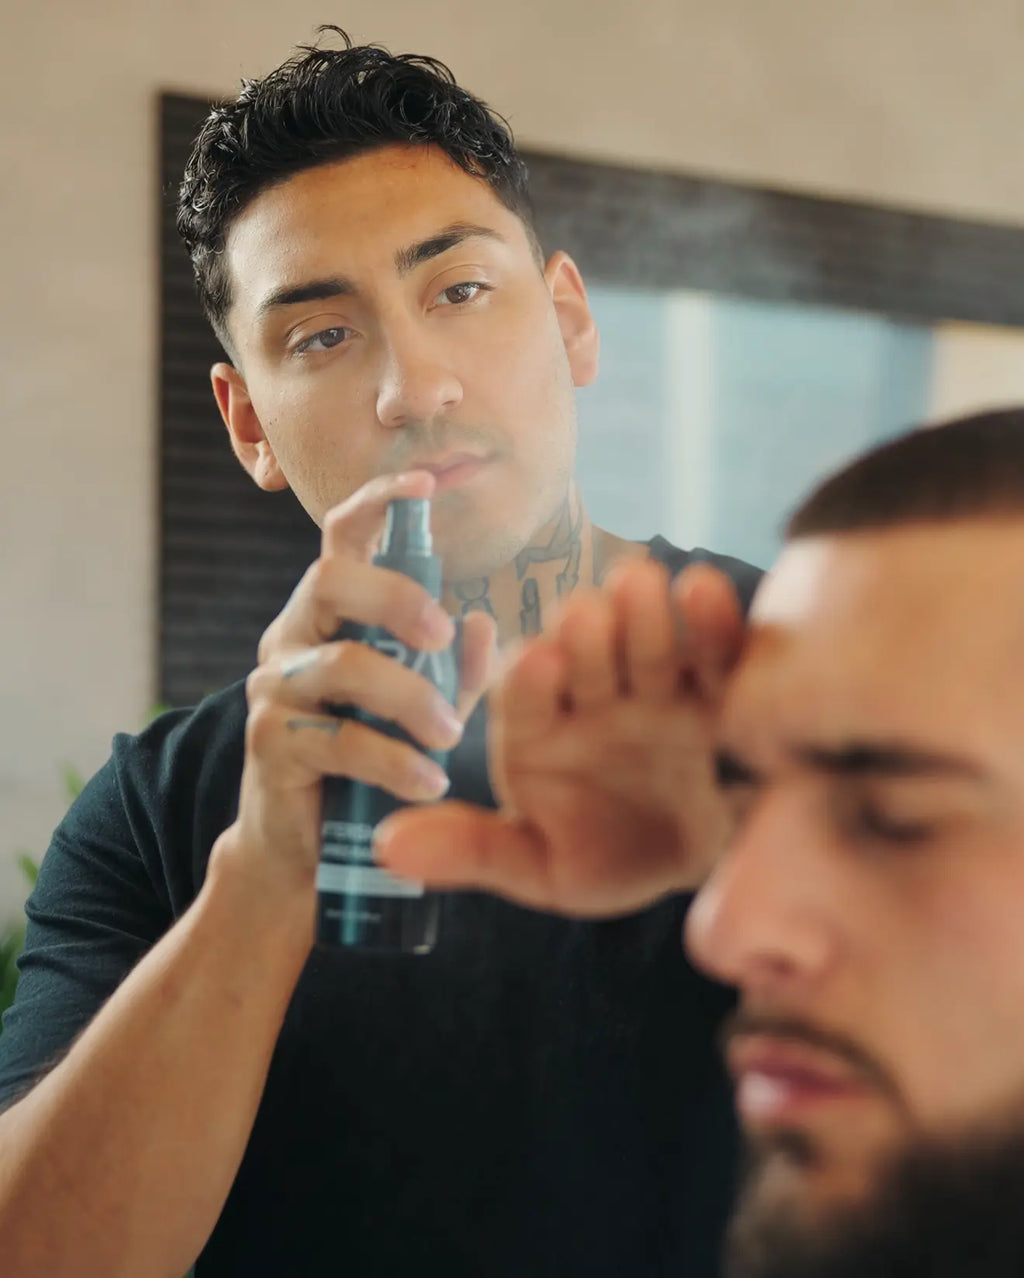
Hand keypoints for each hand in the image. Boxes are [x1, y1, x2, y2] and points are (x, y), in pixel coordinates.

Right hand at [212, 471, 495, 898]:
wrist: (307, 844)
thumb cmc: (370, 759)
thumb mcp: (423, 707)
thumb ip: (451, 669)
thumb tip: (478, 623)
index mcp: (330, 615)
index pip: (341, 539)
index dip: (377, 503)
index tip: (425, 483)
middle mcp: (294, 638)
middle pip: (331, 580)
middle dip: (396, 596)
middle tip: (442, 634)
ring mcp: (276, 689)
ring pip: (342, 665)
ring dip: (408, 696)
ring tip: (450, 737)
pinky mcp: (272, 745)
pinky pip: (339, 739)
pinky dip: (392, 759)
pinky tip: (428, 780)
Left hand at [374, 555, 743, 915]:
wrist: (694, 870)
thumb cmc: (605, 859)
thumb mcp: (538, 867)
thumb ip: (470, 851)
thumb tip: (387, 848)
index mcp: (539, 729)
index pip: (527, 697)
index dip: (532, 679)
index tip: (535, 659)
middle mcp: (592, 696)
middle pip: (588, 656)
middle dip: (588, 635)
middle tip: (586, 611)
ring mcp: (654, 686)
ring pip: (648, 643)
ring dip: (643, 614)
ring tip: (640, 582)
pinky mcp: (714, 687)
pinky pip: (713, 653)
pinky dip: (711, 622)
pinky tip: (703, 588)